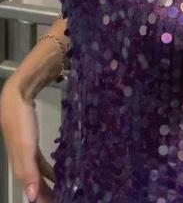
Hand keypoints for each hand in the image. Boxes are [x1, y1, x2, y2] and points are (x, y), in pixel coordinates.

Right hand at [0, 79, 55, 201]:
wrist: (17, 95)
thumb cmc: (20, 121)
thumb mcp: (25, 147)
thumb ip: (29, 171)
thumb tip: (31, 199)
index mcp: (19, 163)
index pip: (30, 187)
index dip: (40, 197)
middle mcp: (21, 159)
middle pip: (33, 182)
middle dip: (45, 192)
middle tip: (60, 198)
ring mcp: (25, 149)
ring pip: (37, 172)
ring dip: (47, 182)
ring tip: (60, 190)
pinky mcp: (31, 139)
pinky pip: (40, 160)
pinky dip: (49, 168)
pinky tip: (58, 170)